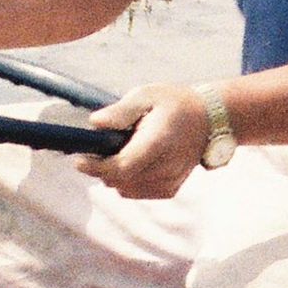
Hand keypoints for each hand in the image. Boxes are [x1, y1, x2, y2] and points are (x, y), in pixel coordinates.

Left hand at [90, 84, 212, 201]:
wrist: (208, 120)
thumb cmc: (174, 104)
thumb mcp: (146, 95)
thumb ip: (120, 111)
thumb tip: (95, 124)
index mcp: (159, 142)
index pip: (122, 167)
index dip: (97, 167)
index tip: (79, 160)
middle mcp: (167, 167)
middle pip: (120, 181)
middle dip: (102, 169)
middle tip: (98, 149)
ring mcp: (170, 181)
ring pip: (125, 190)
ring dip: (113, 175)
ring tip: (119, 152)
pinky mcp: (170, 189)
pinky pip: (135, 192)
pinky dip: (126, 181)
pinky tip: (132, 161)